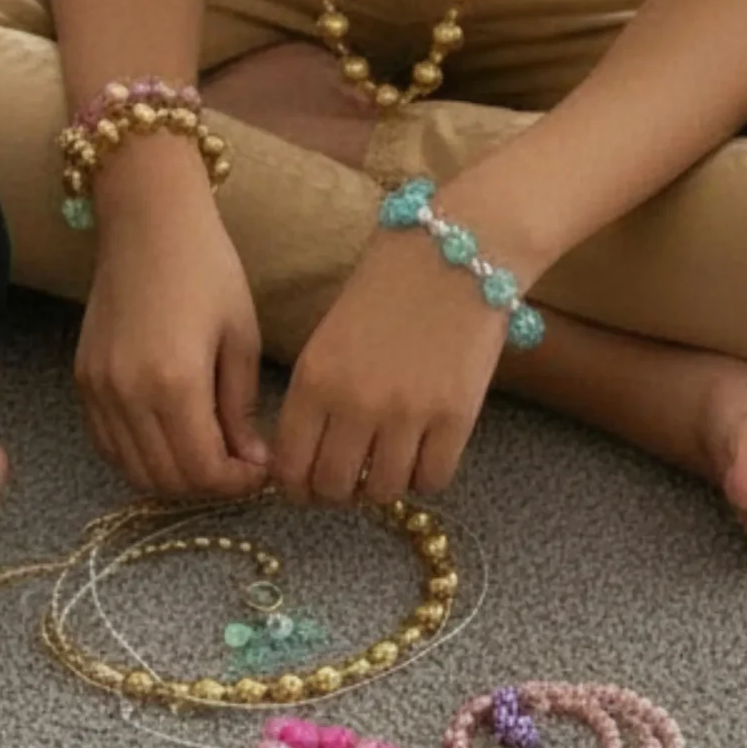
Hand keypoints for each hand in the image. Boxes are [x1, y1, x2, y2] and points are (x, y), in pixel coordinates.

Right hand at [73, 216, 270, 499]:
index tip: (259, 469)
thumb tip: (252, 461)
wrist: (147, 221)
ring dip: (173, 476)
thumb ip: (241, 407)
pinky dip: (137, 457)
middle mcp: (127, 394)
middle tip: (237, 464)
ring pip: (132, 469)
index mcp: (174, 382)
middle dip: (208, 484)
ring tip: (205, 453)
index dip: (237, 483)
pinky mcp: (82, 379)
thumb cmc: (206, 268)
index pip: (204, 470)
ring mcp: (97, 389)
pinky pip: (106, 443)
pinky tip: (167, 438)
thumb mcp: (240, 337)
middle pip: (167, 478)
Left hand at [269, 228, 506, 506]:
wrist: (454, 254)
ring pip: (382, 492)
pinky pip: (432, 480)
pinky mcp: (456, 419)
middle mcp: (355, 403)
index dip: (294, 486)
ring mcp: (408, 415)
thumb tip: (305, 450)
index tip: (303, 486)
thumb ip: (316, 393)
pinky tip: (421, 454)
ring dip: (379, 487)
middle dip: (334, 493)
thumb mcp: (329, 336)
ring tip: (384, 465)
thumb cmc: (385, 288)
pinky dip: (423, 477)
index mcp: (313, 379)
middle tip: (345, 481)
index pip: (290, 464)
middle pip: (333, 488)